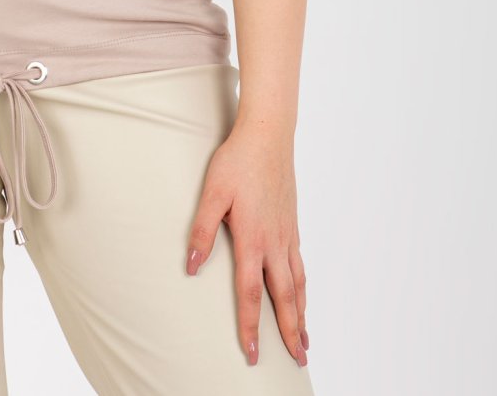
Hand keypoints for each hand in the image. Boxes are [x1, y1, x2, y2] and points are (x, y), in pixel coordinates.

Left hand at [184, 124, 309, 368]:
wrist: (268, 136)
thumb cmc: (237, 161)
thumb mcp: (212, 192)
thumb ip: (202, 230)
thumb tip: (192, 266)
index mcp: (253, 239)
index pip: (250, 294)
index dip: (250, 326)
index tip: (252, 354)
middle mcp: (275, 242)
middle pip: (284, 297)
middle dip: (288, 331)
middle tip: (297, 361)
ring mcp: (287, 234)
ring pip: (298, 284)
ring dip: (301, 314)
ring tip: (304, 340)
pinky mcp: (292, 224)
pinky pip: (301, 265)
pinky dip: (304, 288)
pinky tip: (302, 295)